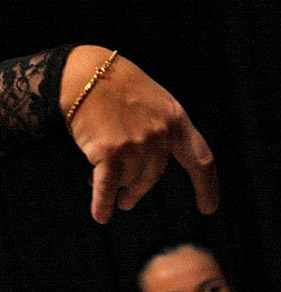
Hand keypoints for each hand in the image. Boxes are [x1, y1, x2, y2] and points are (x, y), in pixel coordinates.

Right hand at [62, 45, 217, 222]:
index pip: (200, 159)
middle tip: (128, 202)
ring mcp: (136, 144)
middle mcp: (160, 135)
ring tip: (101, 187)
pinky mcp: (110, 153)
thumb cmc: (112, 85)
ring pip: (128, 179)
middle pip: (153, 176)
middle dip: (138, 191)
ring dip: (116, 187)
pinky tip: (101, 216)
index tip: (208, 208)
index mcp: (175, 119)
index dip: (206, 186)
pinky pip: (107, 186)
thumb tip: (140, 170)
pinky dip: (103, 203)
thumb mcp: (149, 102)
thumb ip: (156, 130)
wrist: (84, 75)